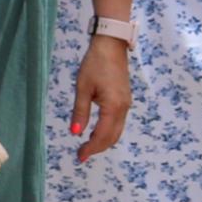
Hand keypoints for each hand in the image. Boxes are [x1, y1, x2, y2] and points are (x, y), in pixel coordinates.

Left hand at [68, 32, 133, 157]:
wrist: (111, 45)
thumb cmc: (95, 64)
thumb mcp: (83, 88)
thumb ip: (80, 112)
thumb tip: (75, 133)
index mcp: (113, 107)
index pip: (102, 136)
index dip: (91, 148)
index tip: (80, 156)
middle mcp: (123, 108)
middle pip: (112, 137)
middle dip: (98, 148)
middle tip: (82, 154)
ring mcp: (126, 104)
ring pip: (117, 131)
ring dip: (104, 141)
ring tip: (88, 146)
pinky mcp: (125, 99)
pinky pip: (119, 122)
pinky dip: (109, 131)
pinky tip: (98, 132)